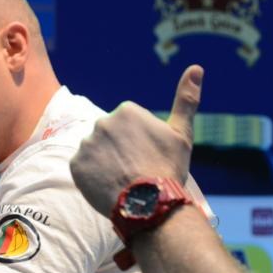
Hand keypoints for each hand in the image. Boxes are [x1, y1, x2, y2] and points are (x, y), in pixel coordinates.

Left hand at [70, 65, 202, 216]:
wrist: (151, 204)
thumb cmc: (169, 168)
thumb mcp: (181, 133)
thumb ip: (186, 99)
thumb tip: (196, 67)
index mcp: (126, 111)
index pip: (127, 125)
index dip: (138, 143)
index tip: (147, 156)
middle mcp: (102, 122)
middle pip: (109, 137)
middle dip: (119, 150)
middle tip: (135, 169)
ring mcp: (87, 144)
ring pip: (95, 152)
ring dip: (104, 163)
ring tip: (122, 179)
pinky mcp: (75, 164)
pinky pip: (82, 168)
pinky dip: (92, 177)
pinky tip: (108, 185)